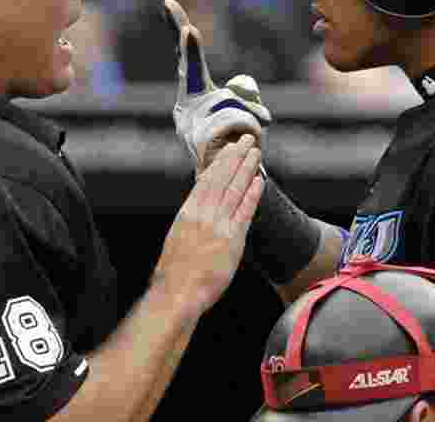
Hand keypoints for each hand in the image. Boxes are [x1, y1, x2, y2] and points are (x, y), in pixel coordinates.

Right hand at [153, 135, 264, 315]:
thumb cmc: (174, 272)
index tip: (229, 148)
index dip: (221, 162)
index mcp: (188, 212)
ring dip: (247, 169)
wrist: (176, 293)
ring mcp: (218, 225)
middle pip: (223, 178)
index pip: (207, 179)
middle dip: (236, 157)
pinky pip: (245, 211)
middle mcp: (203, 214)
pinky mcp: (232, 240)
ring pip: (235, 189)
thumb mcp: (177, 237)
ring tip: (256, 153)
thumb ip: (192, 220)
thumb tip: (200, 208)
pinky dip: (252, 194)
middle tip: (247, 140)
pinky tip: (259, 181)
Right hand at [163, 0, 271, 171]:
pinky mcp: (201, 141)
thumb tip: (242, 89)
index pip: (186, 59)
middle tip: (189, 29)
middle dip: (191, 52)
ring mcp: (190, 124)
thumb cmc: (236, 139)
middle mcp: (186, 107)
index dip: (178, 31)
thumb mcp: (242, 107)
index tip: (169, 4)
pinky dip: (249, 128)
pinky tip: (245, 140)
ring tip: (248, 131)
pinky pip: (235, 122)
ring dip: (248, 114)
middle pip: (192, 72)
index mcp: (193, 95)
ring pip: (228, 102)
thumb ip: (240, 93)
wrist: (232, 178)